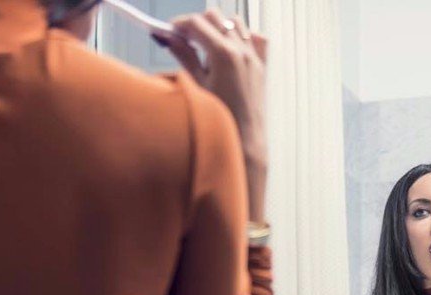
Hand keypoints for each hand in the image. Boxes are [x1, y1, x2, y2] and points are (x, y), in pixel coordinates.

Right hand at [163, 9, 267, 165]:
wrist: (246, 141)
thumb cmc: (223, 120)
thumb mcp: (198, 86)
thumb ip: (185, 57)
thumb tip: (171, 40)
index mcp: (223, 54)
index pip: (196, 24)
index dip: (179, 24)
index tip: (170, 30)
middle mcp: (241, 50)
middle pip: (214, 17)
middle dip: (197, 23)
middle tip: (184, 38)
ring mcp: (253, 56)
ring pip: (234, 22)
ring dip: (218, 26)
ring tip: (206, 45)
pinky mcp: (260, 65)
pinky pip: (253, 37)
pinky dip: (240, 35)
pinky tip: (230, 48)